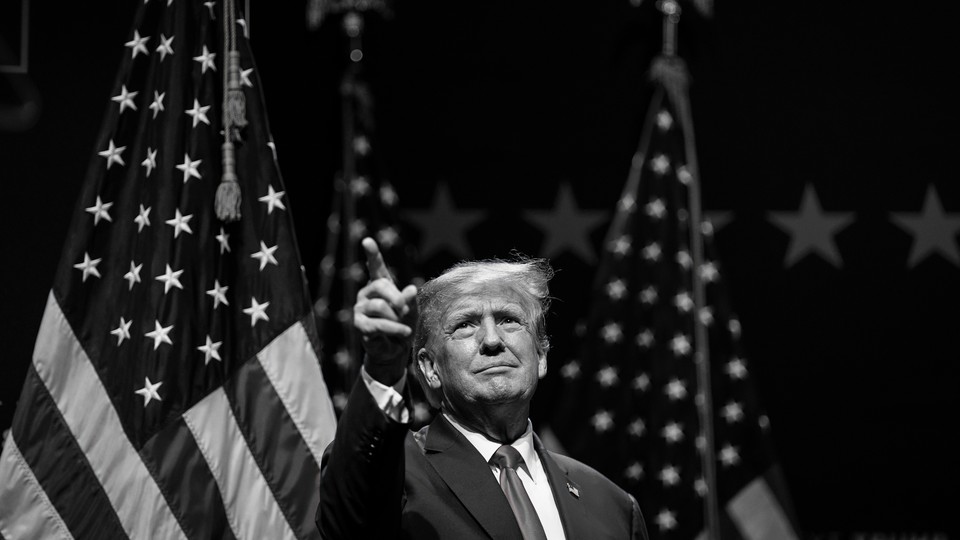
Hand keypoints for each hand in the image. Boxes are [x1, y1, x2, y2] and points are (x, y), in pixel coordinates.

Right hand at [353, 237, 417, 385]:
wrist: (396, 351)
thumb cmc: (403, 326)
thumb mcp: (412, 311)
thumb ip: (410, 300)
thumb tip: (411, 289)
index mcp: (380, 287)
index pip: (375, 268)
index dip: (372, 254)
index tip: (367, 240)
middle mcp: (367, 294)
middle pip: (380, 285)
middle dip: (397, 298)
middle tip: (406, 311)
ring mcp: (360, 309)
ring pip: (379, 306)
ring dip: (396, 318)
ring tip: (405, 327)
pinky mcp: (359, 325)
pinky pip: (377, 324)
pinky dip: (394, 329)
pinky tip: (404, 332)